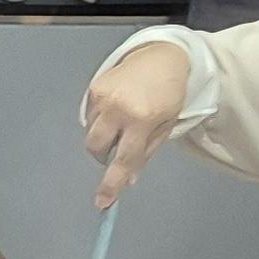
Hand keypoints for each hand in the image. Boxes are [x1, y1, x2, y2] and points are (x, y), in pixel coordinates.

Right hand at [80, 43, 194, 203]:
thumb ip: (145, 153)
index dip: (111, 184)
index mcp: (142, 120)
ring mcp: (104, 96)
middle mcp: (119, 108)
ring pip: (91, 132)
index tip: (102, 202)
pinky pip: (90, 115)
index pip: (123, 160)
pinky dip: (100, 119)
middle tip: (119, 147)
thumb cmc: (169, 92)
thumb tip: (128, 178)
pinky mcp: (95, 87)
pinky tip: (117, 108)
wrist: (163, 57)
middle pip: (96, 148)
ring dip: (103, 135)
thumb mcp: (165, 125)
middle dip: (103, 155)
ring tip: (122, 121)